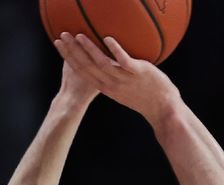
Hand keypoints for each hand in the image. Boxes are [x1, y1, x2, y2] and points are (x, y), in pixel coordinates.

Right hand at [54, 33, 180, 125]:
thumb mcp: (123, 90)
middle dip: (73, 51)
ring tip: (79, 36)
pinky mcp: (138, 73)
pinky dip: (116, 50)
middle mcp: (112, 84)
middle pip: (88, 67)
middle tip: (63, 35)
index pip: (83, 72)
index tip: (59, 44)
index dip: (69, 58)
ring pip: (103, 63)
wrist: (163, 109)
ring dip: (90, 49)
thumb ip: (113, 77)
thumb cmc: (146, 98)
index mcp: (106, 87)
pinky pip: (125, 61)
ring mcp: (125, 79)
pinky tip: (108, 39)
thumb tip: (107, 64)